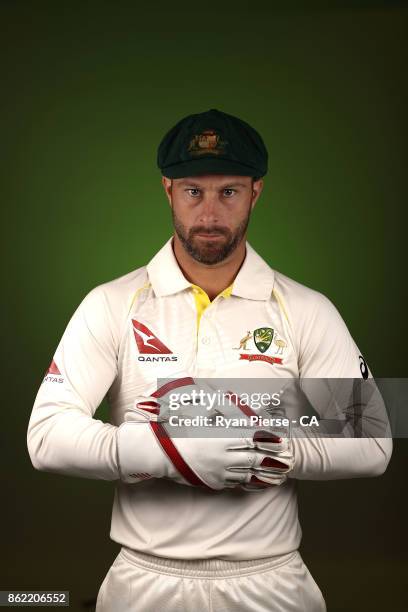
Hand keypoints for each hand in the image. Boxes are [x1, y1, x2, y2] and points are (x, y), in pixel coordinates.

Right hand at [118, 376, 293, 490]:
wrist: (161, 453)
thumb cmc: (179, 430)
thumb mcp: (199, 415)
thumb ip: (218, 410)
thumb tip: (232, 402)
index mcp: (220, 437)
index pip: (250, 437)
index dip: (267, 438)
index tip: (280, 437)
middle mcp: (222, 455)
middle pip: (253, 457)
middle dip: (272, 457)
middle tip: (287, 457)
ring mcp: (218, 471)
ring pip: (248, 473)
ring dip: (265, 473)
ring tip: (281, 474)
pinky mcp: (214, 482)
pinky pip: (236, 483)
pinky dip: (250, 483)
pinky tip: (260, 482)